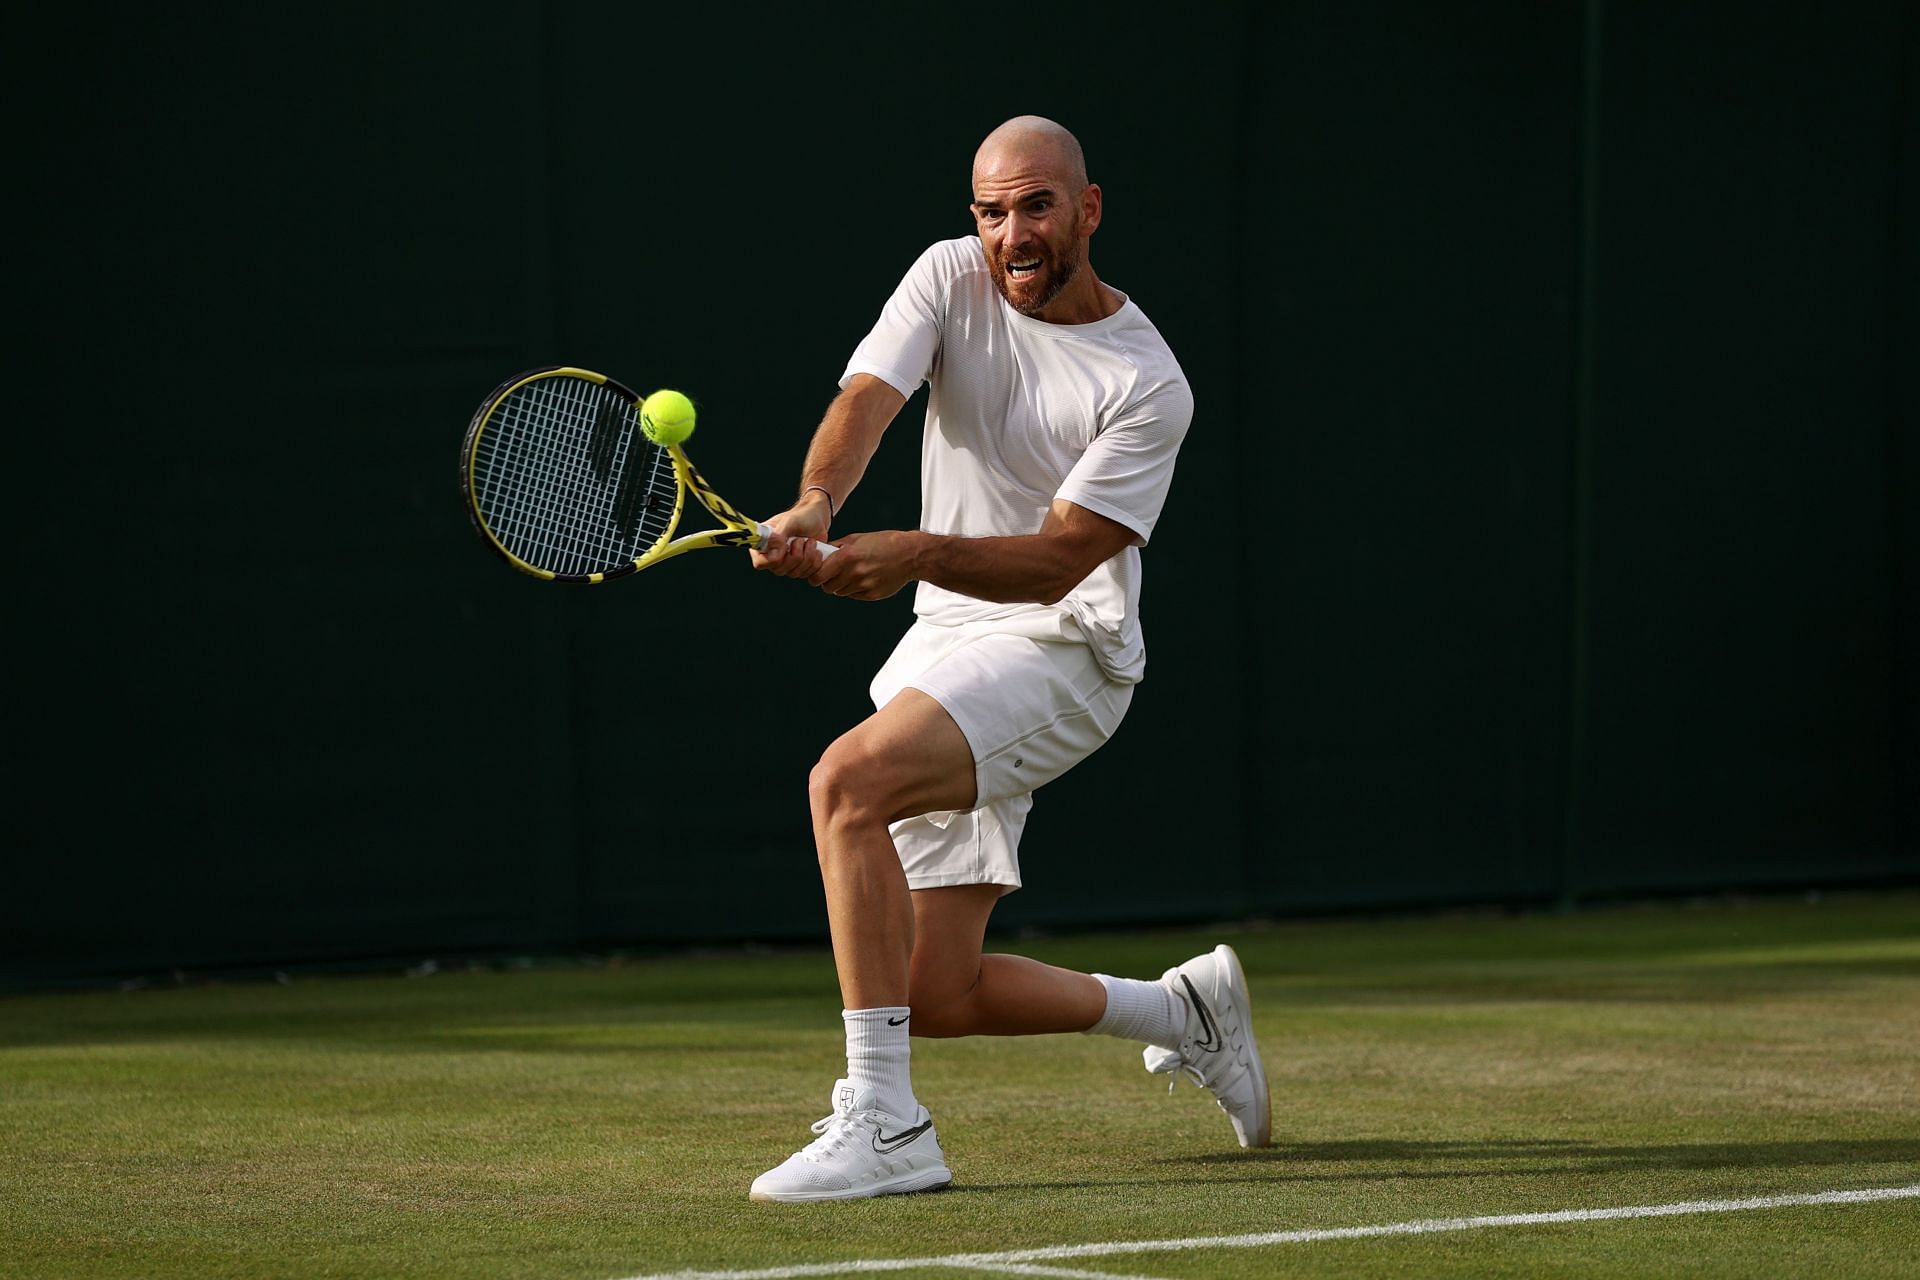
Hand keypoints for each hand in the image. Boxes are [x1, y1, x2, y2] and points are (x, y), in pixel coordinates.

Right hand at [750, 490, 833, 577]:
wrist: (817, 519)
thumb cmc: (801, 517)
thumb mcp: (789, 522)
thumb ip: (778, 537)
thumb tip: (773, 556)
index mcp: (763, 544)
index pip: (760, 563)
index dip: (773, 559)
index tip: (786, 546)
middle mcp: (772, 556)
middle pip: (779, 570)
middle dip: (795, 556)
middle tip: (801, 540)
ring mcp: (786, 564)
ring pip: (794, 573)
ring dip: (807, 557)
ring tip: (811, 542)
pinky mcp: (800, 568)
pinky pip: (807, 575)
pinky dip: (815, 562)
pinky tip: (816, 550)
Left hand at [805, 530, 921, 600]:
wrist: (910, 555)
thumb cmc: (885, 543)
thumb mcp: (857, 538)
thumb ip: (837, 547)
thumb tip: (821, 554)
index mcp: (848, 556)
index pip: (819, 575)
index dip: (815, 575)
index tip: (817, 573)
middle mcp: (854, 572)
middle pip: (827, 587)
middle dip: (827, 581)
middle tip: (833, 575)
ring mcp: (864, 585)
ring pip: (840, 592)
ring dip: (842, 586)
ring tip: (852, 574)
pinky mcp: (872, 595)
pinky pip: (854, 595)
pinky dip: (855, 589)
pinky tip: (865, 578)